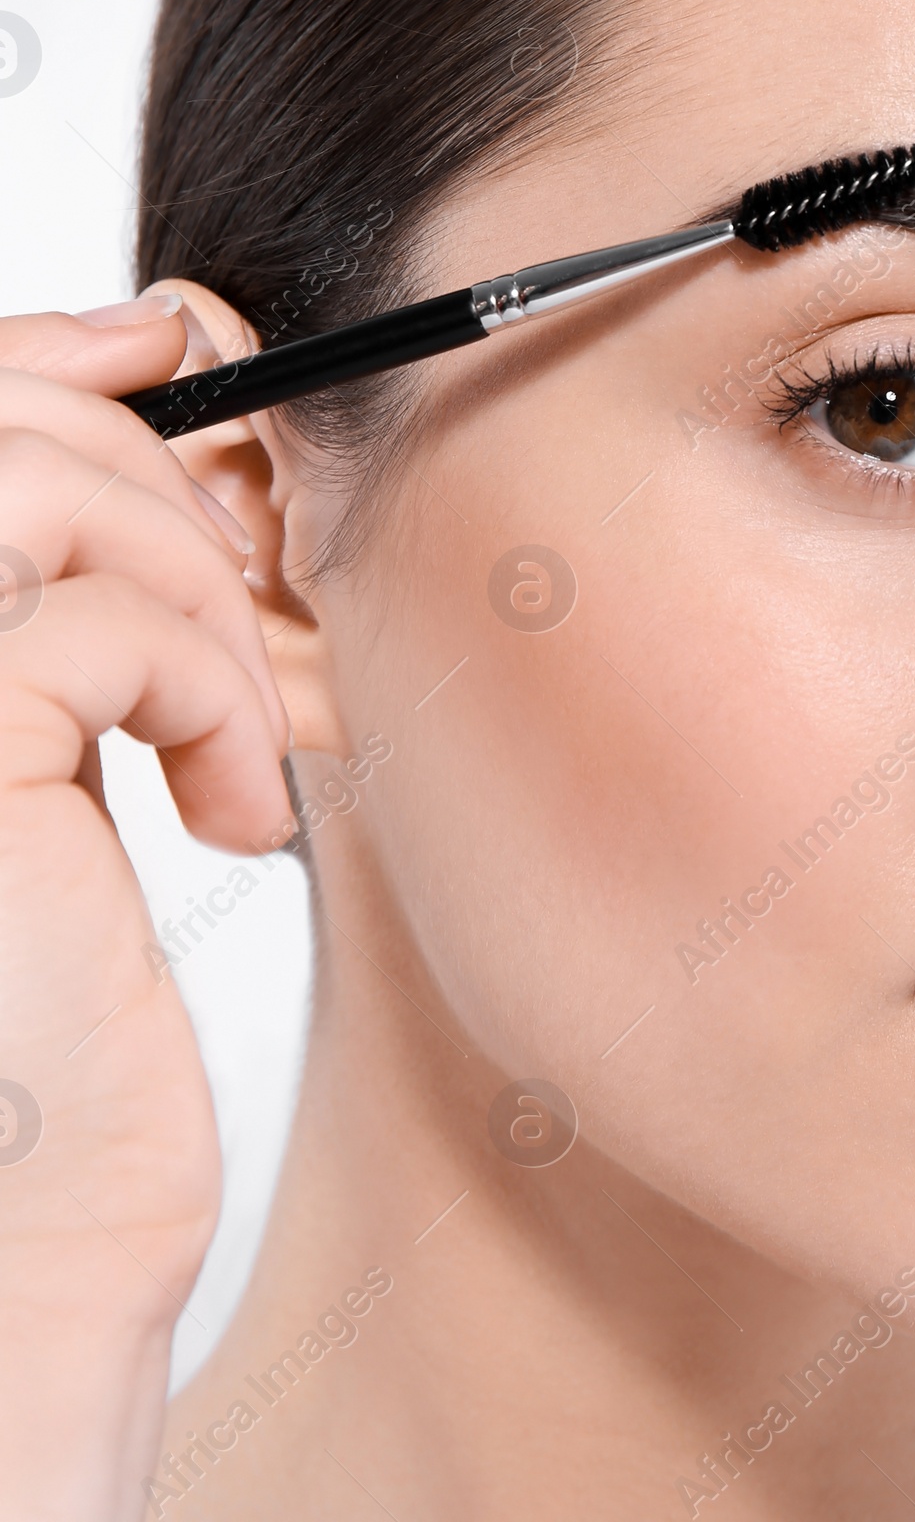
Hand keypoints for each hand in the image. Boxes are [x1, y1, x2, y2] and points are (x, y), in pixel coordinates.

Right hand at [0, 297, 294, 1520]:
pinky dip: (211, 697)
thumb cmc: (52, 989)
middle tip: (233, 614)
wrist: (38, 1217)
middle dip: (155, 475)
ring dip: (193, 593)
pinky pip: (110, 629)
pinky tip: (230, 817)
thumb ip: (62, 561)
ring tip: (229, 726)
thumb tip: (143, 342)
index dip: (42, 347)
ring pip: (44, 496)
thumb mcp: (59, 725)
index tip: (161, 346)